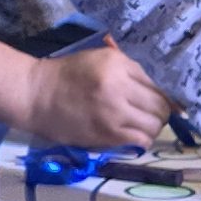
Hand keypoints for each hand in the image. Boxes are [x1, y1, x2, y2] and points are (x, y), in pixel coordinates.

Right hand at [27, 40, 171, 151]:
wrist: (35, 95)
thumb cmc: (67, 75)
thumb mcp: (99, 59)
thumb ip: (129, 71)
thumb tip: (158, 89)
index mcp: (118, 64)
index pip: (156, 84)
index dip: (164, 97)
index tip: (162, 104)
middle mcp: (119, 87)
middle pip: (160, 106)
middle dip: (162, 113)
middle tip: (153, 116)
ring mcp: (114, 113)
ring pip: (154, 126)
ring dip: (153, 128)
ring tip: (142, 127)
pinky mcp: (106, 134)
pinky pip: (139, 141)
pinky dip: (142, 140)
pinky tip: (134, 137)